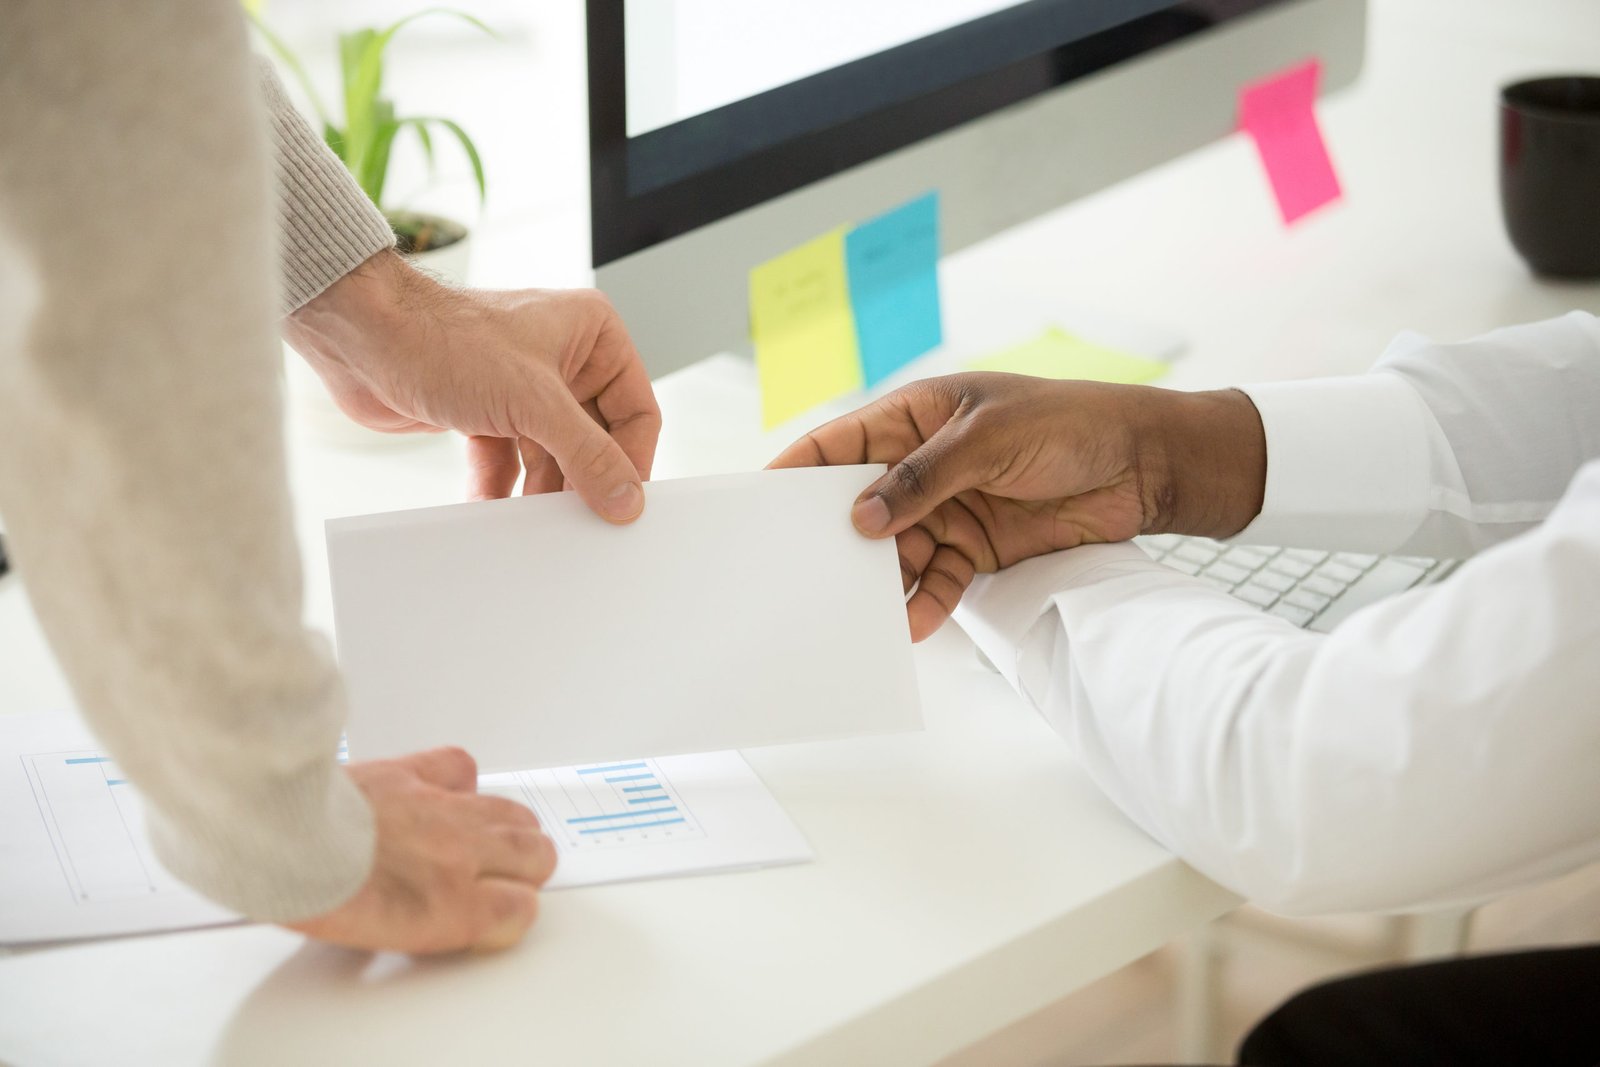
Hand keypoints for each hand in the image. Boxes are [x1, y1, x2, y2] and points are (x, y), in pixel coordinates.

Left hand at [283, 251, 661, 521]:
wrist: (362, 339)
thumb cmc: (443, 338)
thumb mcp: (534, 402)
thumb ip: (588, 455)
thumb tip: (626, 499)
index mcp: (592, 335)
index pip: (636, 412)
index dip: (631, 461)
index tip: (622, 504)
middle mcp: (563, 358)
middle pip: (593, 440)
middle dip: (581, 481)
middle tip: (580, 522)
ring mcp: (524, 387)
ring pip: (551, 456)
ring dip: (539, 491)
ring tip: (534, 524)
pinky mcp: (488, 412)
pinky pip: (509, 462)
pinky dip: (500, 488)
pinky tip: (490, 510)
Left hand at [288, 747, 556, 953]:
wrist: (273, 838)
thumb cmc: (307, 892)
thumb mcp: (372, 939)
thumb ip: (426, 924)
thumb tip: (442, 916)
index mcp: (450, 908)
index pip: (521, 910)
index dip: (508, 914)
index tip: (491, 916)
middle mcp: (459, 857)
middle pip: (536, 856)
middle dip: (523, 870)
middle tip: (498, 878)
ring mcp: (443, 810)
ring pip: (515, 814)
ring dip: (508, 829)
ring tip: (486, 840)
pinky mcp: (414, 773)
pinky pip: (462, 767)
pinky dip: (459, 782)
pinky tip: (445, 795)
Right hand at [768, 373, 1265, 640]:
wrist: (1143, 463)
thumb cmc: (1070, 422)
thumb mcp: (988, 438)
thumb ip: (923, 477)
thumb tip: (863, 518)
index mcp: (915, 417)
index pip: (840, 444)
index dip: (800, 470)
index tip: (763, 500)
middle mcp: (923, 465)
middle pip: (860, 506)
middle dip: (835, 538)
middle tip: (803, 572)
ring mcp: (948, 508)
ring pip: (895, 552)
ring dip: (881, 581)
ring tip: (859, 613)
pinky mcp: (977, 547)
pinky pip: (937, 579)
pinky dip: (925, 602)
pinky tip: (914, 623)